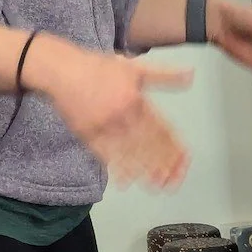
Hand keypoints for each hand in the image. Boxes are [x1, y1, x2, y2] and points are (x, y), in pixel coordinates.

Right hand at [28, 40, 192, 191]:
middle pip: (149, 145)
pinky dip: (117, 168)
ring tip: (156, 185)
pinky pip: (105, 156)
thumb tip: (190, 75)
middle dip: (163, 164)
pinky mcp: (87, 135)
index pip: (162, 128)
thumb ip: (164, 75)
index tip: (184, 161)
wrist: (61, 70)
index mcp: (138, 100)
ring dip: (144, 170)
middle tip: (173, 179)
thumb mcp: (135, 67)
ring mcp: (105, 127)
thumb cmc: (97, 67)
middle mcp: (123, 115)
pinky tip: (127, 180)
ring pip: (129, 153)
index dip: (174, 146)